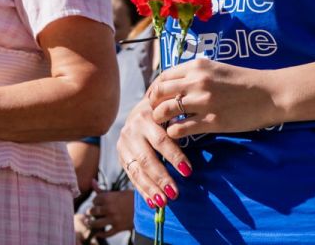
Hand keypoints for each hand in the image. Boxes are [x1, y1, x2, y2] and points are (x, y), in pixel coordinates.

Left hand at [84, 182, 134, 237]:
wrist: (146, 209)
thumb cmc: (131, 198)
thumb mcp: (117, 193)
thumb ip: (102, 190)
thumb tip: (92, 181)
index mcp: (108, 197)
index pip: (94, 200)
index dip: (95, 202)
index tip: (97, 203)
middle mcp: (109, 208)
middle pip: (92, 211)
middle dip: (90, 212)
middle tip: (90, 212)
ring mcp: (113, 219)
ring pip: (96, 223)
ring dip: (90, 223)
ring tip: (89, 222)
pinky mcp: (118, 228)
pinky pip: (106, 233)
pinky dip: (100, 234)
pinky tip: (97, 233)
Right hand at [116, 95, 190, 209]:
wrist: (139, 111)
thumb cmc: (164, 115)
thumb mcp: (170, 114)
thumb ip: (178, 126)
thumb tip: (193, 144)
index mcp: (147, 117)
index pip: (161, 140)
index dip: (175, 156)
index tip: (188, 172)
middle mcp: (132, 130)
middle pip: (147, 158)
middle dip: (161, 177)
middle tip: (175, 194)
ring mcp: (124, 143)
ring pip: (137, 169)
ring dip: (151, 188)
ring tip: (164, 202)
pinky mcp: (121, 155)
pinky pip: (131, 176)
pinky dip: (142, 190)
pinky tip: (152, 203)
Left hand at [148, 57, 281, 137]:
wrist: (271, 94)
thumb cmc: (244, 81)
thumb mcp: (216, 68)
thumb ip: (195, 74)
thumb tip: (174, 84)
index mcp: (197, 66)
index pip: (163, 76)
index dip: (155, 89)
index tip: (155, 98)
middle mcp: (197, 81)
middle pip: (159, 93)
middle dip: (153, 103)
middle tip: (156, 111)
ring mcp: (204, 102)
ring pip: (165, 110)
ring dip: (160, 118)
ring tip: (164, 123)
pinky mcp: (212, 121)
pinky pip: (180, 128)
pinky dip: (173, 132)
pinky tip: (177, 133)